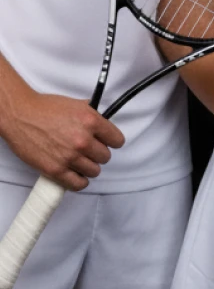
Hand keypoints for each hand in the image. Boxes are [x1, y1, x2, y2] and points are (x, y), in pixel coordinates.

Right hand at [0, 89, 124, 190]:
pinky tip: (77, 176)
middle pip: (105, 157)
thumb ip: (93, 115)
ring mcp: (70, 157)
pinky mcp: (55, 170)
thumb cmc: (46, 108)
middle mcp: (83, 140)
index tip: (108, 143)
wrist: (21, 116)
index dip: (112, 141)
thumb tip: (102, 122)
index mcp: (92, 121)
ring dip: (89, 167)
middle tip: (90, 151)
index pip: (117, 140)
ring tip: (82, 162)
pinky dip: (80, 182)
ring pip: (94, 171)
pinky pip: (78, 184)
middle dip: (99, 154)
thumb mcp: (77, 105)